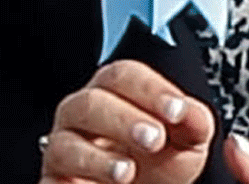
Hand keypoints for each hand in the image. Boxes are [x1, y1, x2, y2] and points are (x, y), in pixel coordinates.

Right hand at [39, 60, 214, 183]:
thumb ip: (193, 123)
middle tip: (155, 138)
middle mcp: (84, 115)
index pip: (123, 75)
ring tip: (130, 169)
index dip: (149, 89)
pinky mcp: (55, 177)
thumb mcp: (184, 146)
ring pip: (68, 135)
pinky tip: (116, 177)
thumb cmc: (155, 170)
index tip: (177, 109)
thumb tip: (192, 112)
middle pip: (93, 100)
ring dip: (100, 153)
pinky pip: (60, 166)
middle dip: (125, 117)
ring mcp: (65, 145)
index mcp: (115, 95)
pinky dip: (88, 169)